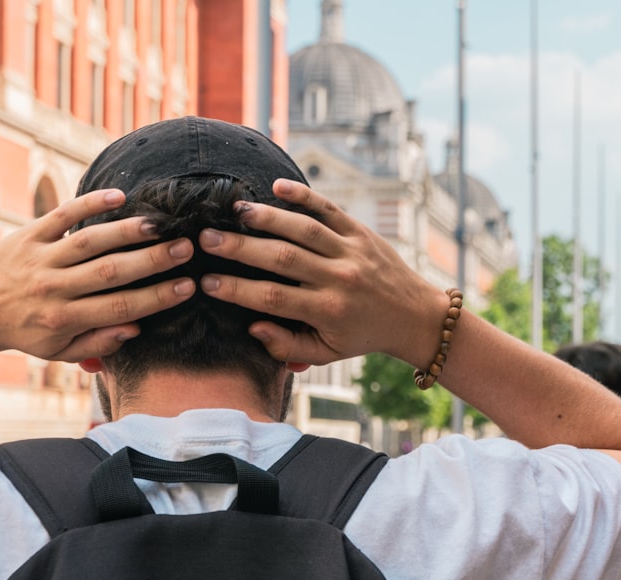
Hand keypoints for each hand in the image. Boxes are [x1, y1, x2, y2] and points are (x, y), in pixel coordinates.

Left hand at [0, 189, 196, 361]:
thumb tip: (136, 327)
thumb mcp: (61, 351)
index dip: (157, 297)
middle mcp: (53, 288)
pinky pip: (61, 215)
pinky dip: (89, 204)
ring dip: (127, 231)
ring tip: (160, 224)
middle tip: (186, 248)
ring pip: (89, 241)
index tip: (188, 287)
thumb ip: (99, 342)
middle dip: (152, 260)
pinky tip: (119, 196)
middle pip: (111, 272)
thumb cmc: (27, 333)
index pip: (121, 307)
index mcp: (64, 319)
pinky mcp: (28, 235)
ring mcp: (40, 258)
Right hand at [196, 180, 447, 368]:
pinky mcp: (361, 232)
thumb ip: (287, 346)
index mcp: (328, 311)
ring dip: (267, 218)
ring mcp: (351, 252)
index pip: (273, 299)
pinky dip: (305, 196)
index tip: (206, 282)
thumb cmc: (361, 335)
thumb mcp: (327, 353)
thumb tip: (252, 327)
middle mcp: (339, 279)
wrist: (414, 316)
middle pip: (282, 259)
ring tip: (234, 211)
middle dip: (240, 248)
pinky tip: (278, 187)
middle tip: (206, 239)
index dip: (236, 291)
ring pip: (304, 229)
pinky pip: (330, 209)